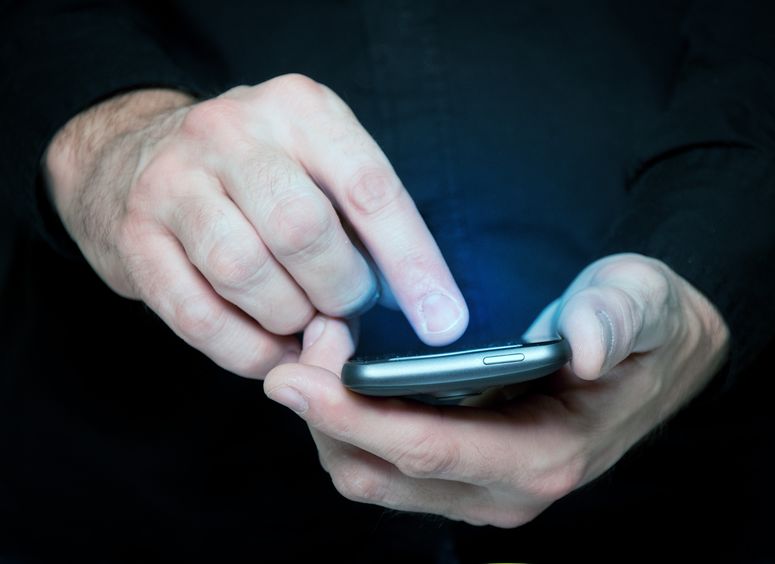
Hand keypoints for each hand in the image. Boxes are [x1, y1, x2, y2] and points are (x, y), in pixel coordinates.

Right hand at [44, 75, 467, 377]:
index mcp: (299, 110)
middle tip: (344, 308)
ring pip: (246, 271)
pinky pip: (197, 316)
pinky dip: (245, 350)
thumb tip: (419, 307)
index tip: (443, 322)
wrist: (138, 158)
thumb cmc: (258, 174)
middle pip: (303, 231)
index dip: (413, 264)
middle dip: (339, 291)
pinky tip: (267, 348)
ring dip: (289, 318)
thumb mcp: (318, 166)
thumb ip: (363, 226)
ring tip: (302, 321)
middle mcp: (233, 134)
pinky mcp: (137, 237)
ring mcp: (174, 182)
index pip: (369, 190)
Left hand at [264, 253, 728, 525]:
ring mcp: (482, 490)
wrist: (656, 358)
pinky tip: (337, 381)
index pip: (430, 450)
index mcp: (546, 455)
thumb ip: (615, 319)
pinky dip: (349, 431)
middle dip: (325, 419)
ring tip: (312, 357)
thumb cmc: (643, 328)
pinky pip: (385, 469)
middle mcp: (508, 490)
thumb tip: (582, 345)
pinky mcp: (465, 476)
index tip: (296, 379)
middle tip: (298, 348)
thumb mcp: (642, 304)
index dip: (355, 417)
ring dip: (329, 427)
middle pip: (383, 474)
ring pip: (373, 479)